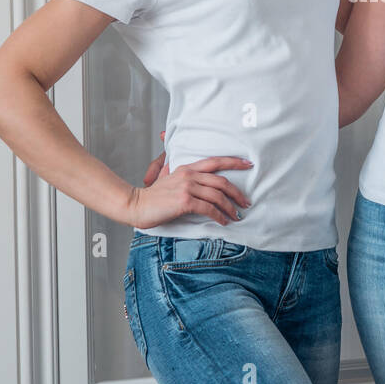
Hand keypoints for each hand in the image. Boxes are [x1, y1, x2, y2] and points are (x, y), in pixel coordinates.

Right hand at [127, 130, 252, 227]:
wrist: (135, 205)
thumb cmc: (151, 196)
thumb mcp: (164, 178)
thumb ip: (174, 172)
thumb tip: (178, 169)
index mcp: (187, 168)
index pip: (215, 161)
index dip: (234, 162)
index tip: (248, 165)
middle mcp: (189, 175)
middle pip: (221, 181)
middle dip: (237, 193)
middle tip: (245, 202)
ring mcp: (187, 187)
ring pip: (217, 196)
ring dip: (230, 208)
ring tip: (236, 216)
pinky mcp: (184, 201)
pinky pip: (208, 208)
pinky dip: (219, 216)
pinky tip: (223, 222)